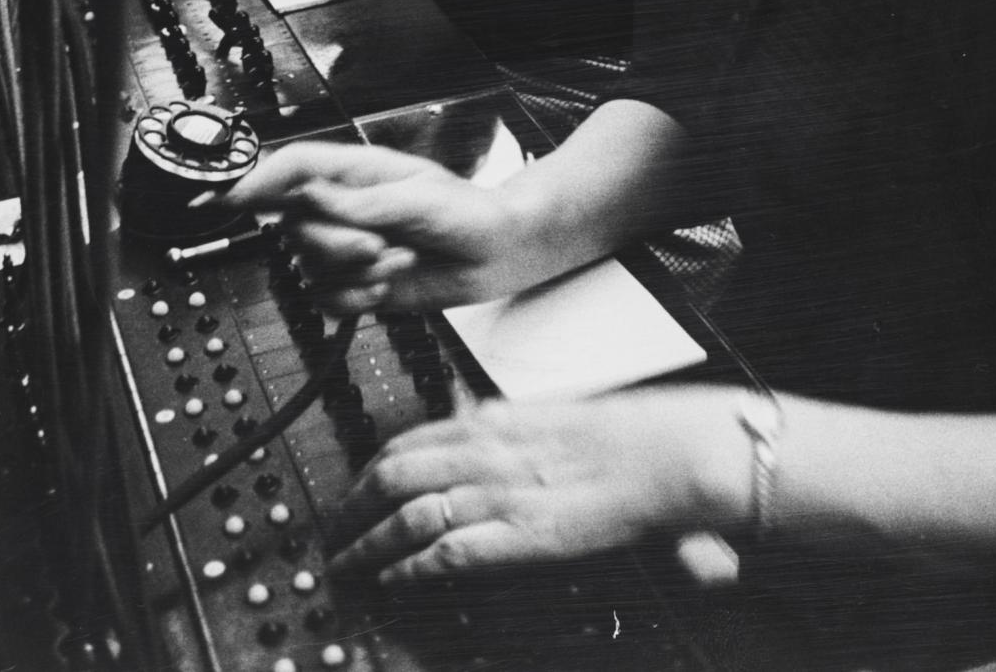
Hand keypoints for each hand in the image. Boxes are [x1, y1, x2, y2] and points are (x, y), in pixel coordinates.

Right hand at [233, 141, 516, 313]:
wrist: (495, 255)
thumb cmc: (466, 213)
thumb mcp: (416, 199)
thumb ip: (358, 202)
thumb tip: (308, 193)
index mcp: (353, 172)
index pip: (290, 169)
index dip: (254, 181)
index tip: (225, 199)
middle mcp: (342, 209)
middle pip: (296, 226)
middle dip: (337, 244)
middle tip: (381, 244)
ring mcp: (346, 247)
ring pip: (309, 267)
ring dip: (356, 273)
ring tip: (400, 261)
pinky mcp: (354, 283)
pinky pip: (326, 299)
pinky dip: (357, 299)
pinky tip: (388, 286)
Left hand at [329, 391, 728, 584]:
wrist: (662, 453)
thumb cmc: (618, 439)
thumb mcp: (546, 416)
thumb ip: (503, 421)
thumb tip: (466, 416)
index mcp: (492, 422)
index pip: (410, 439)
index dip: (371, 467)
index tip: (353, 488)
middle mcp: (486, 452)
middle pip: (394, 472)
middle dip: (352, 505)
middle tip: (333, 531)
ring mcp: (500, 494)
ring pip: (409, 513)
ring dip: (369, 542)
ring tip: (347, 565)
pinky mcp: (520, 536)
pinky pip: (449, 551)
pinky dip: (413, 566)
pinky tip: (393, 579)